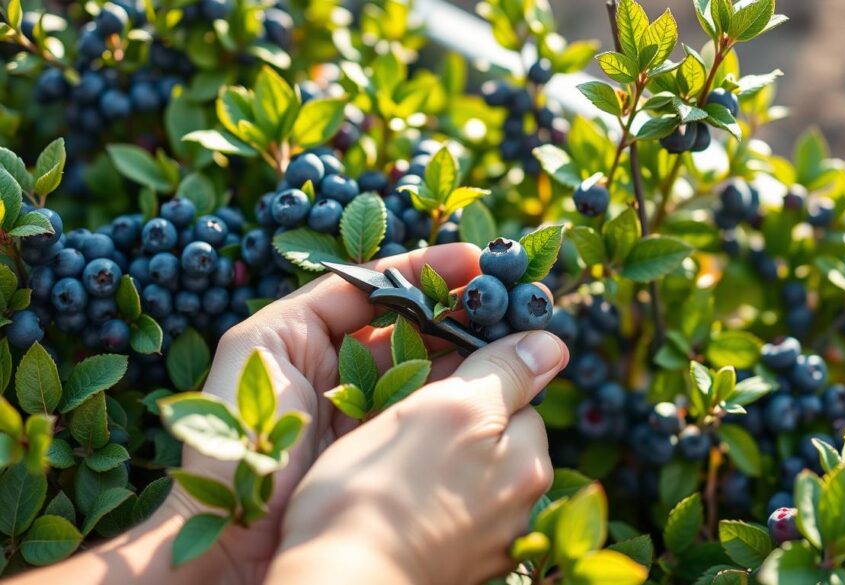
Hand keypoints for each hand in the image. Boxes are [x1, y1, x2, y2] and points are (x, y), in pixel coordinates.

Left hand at [163, 243, 486, 582]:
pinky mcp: (389, 451)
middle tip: (503, 297)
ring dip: (468, 348)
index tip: (473, 260)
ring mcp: (374, 413)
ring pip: (431, 368)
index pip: (384, 294)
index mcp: (319, 340)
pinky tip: (488, 378)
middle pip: (416, 328)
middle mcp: (352, 372)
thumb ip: (321, 301)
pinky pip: (429, 413)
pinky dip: (458, 396)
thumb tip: (380, 275)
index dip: (427, 273)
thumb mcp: (263, 342)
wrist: (233, 531)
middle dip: (458, 308)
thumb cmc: (232, 430)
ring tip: (508, 330)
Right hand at [266, 329, 568, 584]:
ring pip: (469, 478)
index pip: (519, 401)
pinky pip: (447, 516)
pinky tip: (394, 506)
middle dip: (459, 429)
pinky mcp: (454, 565)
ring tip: (392, 471)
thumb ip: (505, 374)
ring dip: (440, 466)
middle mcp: (520, 511)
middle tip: (406, 431)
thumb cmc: (383, 489)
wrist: (340, 577)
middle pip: (496, 442)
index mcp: (530, 467)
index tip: (433, 391)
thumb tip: (551, 345)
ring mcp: (487, 544)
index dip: (474, 388)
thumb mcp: (449, 408)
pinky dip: (427, 505)